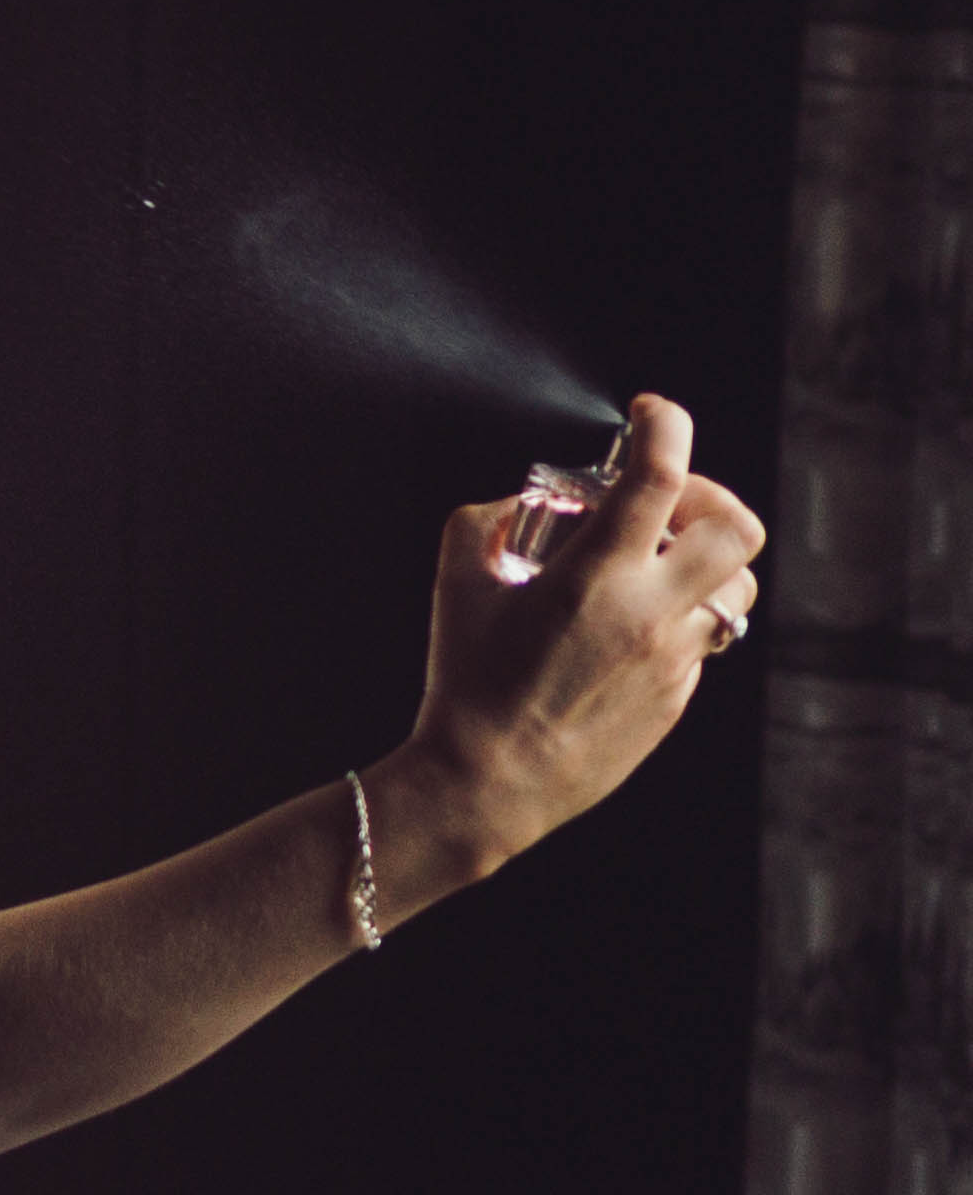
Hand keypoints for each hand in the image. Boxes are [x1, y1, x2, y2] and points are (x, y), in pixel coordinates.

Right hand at [403, 393, 763, 871]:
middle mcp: (651, 612)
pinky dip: (677, 613)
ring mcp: (673, 659)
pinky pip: (704, 637)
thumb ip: (491, 519)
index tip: (650, 414)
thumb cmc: (465, 680)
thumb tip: (529, 502)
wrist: (487, 780)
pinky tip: (625, 624)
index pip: (662, 474)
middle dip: (707, 497)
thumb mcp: (457, 581)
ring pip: (737, 585)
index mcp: (597, 575)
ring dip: (704, 559)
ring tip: (654, 564)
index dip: (665, 424)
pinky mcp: (677, 696)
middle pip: (737, 528)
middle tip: (664, 502)